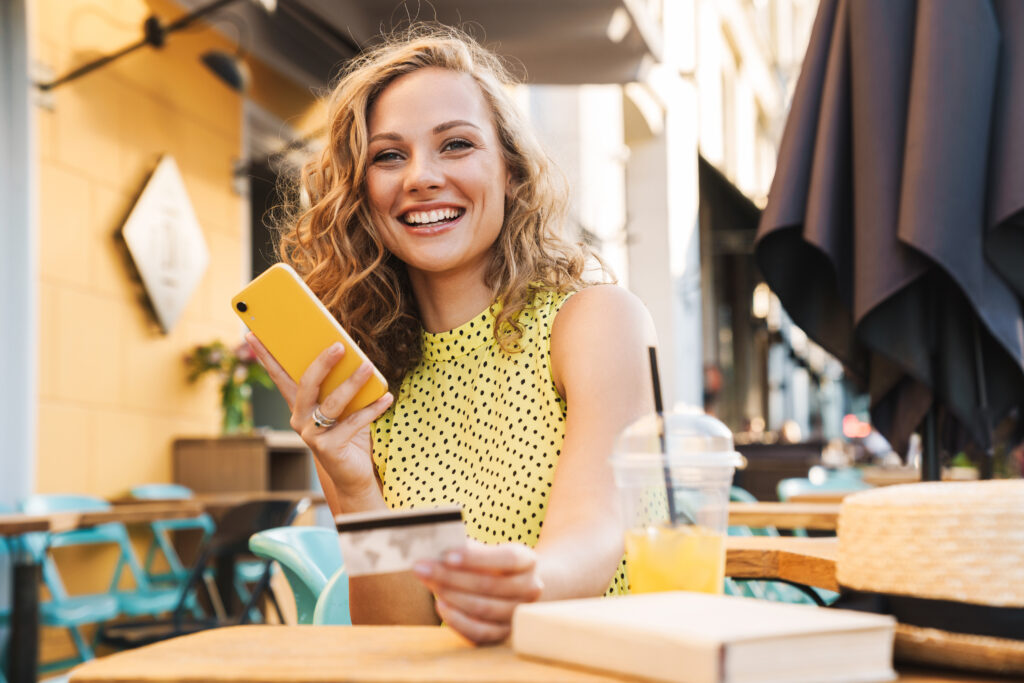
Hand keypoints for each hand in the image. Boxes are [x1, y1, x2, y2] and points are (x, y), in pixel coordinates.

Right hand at [245, 333, 392, 496]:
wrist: (354, 474)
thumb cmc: (349, 433)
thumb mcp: (343, 404)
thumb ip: (339, 383)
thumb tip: (351, 351)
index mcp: (299, 404)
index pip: (279, 375)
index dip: (265, 356)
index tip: (252, 334)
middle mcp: (299, 418)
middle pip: (307, 384)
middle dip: (322, 362)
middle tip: (340, 345)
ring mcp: (310, 434)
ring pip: (331, 403)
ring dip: (352, 383)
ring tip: (368, 367)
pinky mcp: (327, 448)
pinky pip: (352, 423)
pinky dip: (371, 409)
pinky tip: (387, 398)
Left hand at [413, 539, 543, 643]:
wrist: (515, 587)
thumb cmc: (493, 564)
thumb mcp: (487, 550)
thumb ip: (468, 549)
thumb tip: (438, 552)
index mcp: (528, 561)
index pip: (507, 558)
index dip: (476, 557)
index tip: (446, 555)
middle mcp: (530, 589)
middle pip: (490, 585)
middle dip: (451, 576)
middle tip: (422, 567)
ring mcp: (518, 614)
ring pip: (483, 609)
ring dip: (451, 596)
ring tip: (429, 583)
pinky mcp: (504, 635)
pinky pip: (480, 633)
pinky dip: (457, 620)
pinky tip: (440, 604)